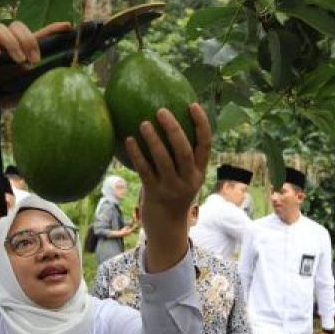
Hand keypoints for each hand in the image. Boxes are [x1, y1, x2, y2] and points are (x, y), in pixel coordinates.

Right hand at [0, 21, 71, 118]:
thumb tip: (64, 74)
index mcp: (22, 49)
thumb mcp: (31, 84)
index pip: (38, 33)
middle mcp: (7, 44)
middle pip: (16, 25)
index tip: (67, 27)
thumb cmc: (10, 94)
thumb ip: (44, 76)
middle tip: (34, 60)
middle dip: (28, 40)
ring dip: (12, 42)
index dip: (53, 28)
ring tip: (18, 60)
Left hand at [130, 105, 211, 272]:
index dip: (201, 124)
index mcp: (199, 172)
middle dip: (174, 129)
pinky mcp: (155, 195)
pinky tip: (128, 140)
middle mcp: (189, 180)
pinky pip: (145, 170)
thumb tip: (165, 123)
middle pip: (184, 150)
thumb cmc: (172, 195)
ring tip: (144, 123)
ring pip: (164, 160)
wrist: (167, 229)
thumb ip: (178, 156)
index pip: (205, 145)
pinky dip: (137, 154)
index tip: (192, 104)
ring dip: (153, 140)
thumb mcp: (182, 177)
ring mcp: (172, 188)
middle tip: (161, 111)